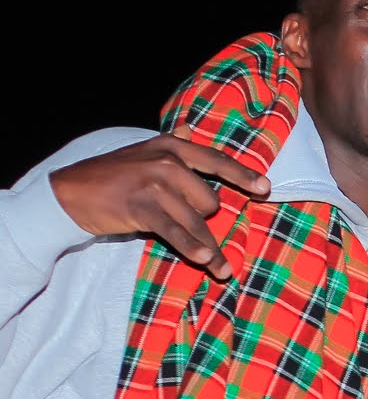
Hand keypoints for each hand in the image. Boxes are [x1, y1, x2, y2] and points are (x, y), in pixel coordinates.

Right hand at [49, 127, 268, 279]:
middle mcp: (166, 162)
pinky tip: (206, 261)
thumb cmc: (114, 174)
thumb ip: (172, 146)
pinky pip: (177, 232)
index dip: (242, 176)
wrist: (71, 191)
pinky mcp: (142, 208)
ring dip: (209, 247)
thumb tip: (190, 130)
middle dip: (205, 218)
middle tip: (189, 226)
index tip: (265, 188)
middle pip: (209, 200)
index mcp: (171, 147)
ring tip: (221, 268)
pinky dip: (193, 248)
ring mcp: (154, 184)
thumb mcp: (143, 152)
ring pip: (197, 221)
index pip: (215, 161)